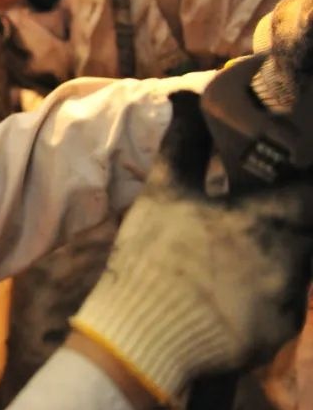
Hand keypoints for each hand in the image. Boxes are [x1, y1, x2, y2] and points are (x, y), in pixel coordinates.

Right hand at [70, 91, 312, 404]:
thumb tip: (186, 97)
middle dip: (289, 210)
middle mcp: (293, 260)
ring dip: (281, 246)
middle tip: (259, 203)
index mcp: (270, 219)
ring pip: (299, 260)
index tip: (288, 167)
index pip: (309, 187)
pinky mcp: (281, 331)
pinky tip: (235, 283)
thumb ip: (184, 142)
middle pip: (306, 225)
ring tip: (242, 243)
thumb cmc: (150, 259)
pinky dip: (269, 284)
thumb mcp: (163, 193)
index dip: (300, 173)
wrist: (138, 337)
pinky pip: (287, 296)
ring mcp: (291, 300)